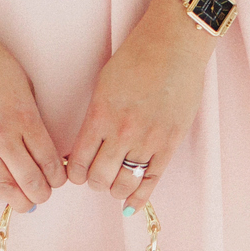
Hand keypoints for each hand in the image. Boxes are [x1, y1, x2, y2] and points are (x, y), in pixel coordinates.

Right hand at [0, 28, 67, 208]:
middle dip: (41, 195)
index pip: (50, 162)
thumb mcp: (23, 85)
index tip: (57, 179)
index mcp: (25, 118)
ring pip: (3, 187)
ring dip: (17, 201)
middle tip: (42, 195)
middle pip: (30, 181)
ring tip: (23, 203)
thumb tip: (40, 149)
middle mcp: (2, 135)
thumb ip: (32, 118)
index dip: (57, 178)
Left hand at [67, 0, 214, 211]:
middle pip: (99, 178)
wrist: (174, 44)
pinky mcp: (170, 143)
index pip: (79, 161)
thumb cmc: (138, 57)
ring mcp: (148, 139)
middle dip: (95, 182)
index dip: (75, 173)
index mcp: (101, 115)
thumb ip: (97, 116)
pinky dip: (139, 198)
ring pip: (124, 184)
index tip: (77, 172)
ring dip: (115, 189)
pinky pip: (152, 180)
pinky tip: (131, 205)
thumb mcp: (104, 84)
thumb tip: (91, 144)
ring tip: (115, 184)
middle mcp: (122, 131)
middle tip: (97, 177)